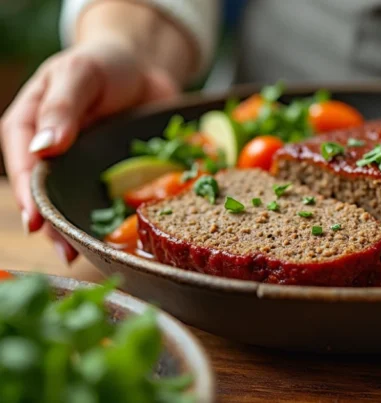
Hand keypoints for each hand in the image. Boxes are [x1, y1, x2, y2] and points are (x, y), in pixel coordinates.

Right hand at [0, 40, 177, 263]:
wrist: (143, 66)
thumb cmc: (102, 64)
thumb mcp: (79, 75)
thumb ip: (61, 109)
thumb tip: (42, 148)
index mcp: (27, 126)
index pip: (24, 167)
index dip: (29, 197)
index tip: (36, 223)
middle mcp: (51, 153)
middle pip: (47, 195)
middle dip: (54, 225)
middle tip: (66, 252)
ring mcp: (81, 167)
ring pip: (75, 203)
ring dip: (80, 228)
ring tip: (88, 255)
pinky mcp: (110, 174)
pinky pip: (110, 199)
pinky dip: (114, 217)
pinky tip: (122, 236)